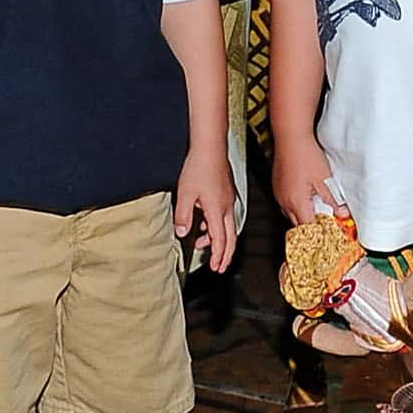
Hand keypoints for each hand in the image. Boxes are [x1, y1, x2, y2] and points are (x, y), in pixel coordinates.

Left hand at [174, 147, 239, 274]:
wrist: (210, 146)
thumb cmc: (199, 166)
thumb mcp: (185, 193)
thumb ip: (183, 215)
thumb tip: (181, 232)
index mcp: (217, 209)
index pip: (220, 239)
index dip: (218, 255)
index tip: (214, 267)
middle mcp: (226, 206)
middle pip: (231, 237)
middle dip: (226, 254)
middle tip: (220, 267)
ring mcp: (228, 198)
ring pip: (228, 226)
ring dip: (218, 239)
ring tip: (204, 245)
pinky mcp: (227, 192)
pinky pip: (225, 215)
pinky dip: (217, 225)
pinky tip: (204, 222)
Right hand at [271, 133, 341, 232]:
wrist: (291, 137)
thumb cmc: (305, 155)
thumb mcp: (324, 179)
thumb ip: (333, 200)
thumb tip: (342, 213)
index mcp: (296, 202)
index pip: (307, 228)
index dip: (319, 233)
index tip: (329, 232)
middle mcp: (284, 201)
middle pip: (298, 224)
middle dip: (311, 226)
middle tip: (325, 222)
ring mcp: (279, 194)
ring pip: (291, 214)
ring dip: (303, 215)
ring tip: (317, 208)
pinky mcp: (277, 186)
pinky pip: (286, 203)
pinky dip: (296, 204)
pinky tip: (306, 196)